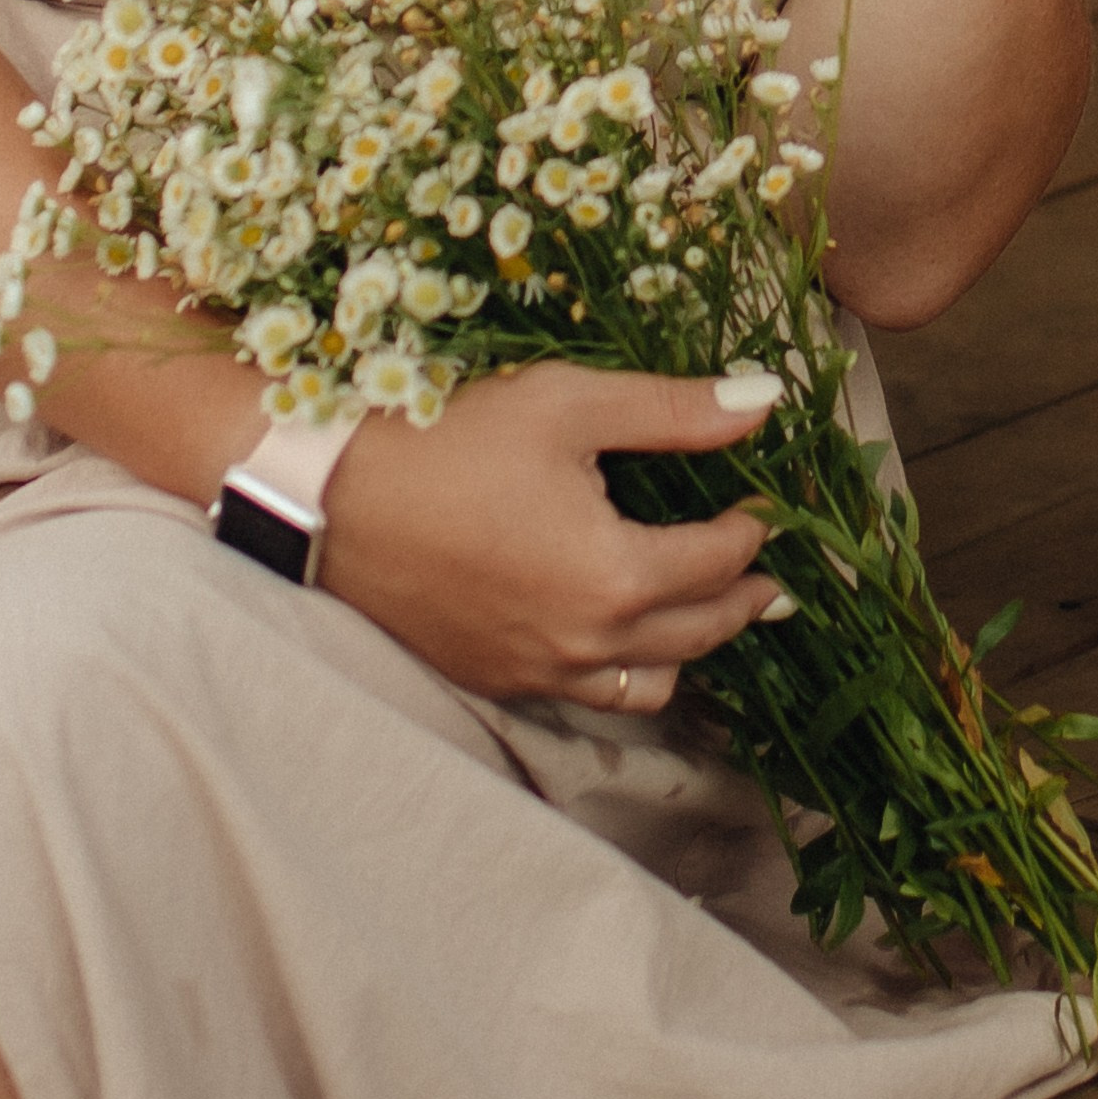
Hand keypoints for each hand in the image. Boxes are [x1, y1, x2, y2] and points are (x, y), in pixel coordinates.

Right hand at [319, 363, 782, 707]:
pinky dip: (625, 671)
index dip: (753, 526)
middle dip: (743, 597)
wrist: (329, 497)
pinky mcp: (498, 679)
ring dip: (690, 647)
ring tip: (701, 611)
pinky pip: (591, 695)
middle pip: (702, 632)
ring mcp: (541, 672)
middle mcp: (590, 642)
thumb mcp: (565, 404)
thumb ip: (671, 410)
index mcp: (618, 574)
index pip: (720, 558)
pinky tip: (618, 634)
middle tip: (767, 576)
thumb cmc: (448, 437)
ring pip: (652, 683)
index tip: (764, 501)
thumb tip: (763, 403)